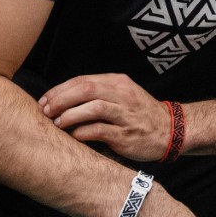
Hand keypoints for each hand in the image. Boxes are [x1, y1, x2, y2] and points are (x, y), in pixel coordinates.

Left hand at [38, 73, 168, 161]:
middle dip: (61, 100)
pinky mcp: (126, 135)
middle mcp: (123, 95)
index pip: (83, 80)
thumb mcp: (122, 95)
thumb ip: (98, 93)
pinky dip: (83, 132)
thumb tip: (62, 100)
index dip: (59, 90)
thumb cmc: (140, 114)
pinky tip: (74, 136)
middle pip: (86, 89)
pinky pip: (100, 130)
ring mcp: (126, 114)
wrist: (170, 130)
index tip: (44, 101)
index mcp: (119, 83)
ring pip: (94, 108)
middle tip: (45, 111)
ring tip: (57, 123)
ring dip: (70, 115)